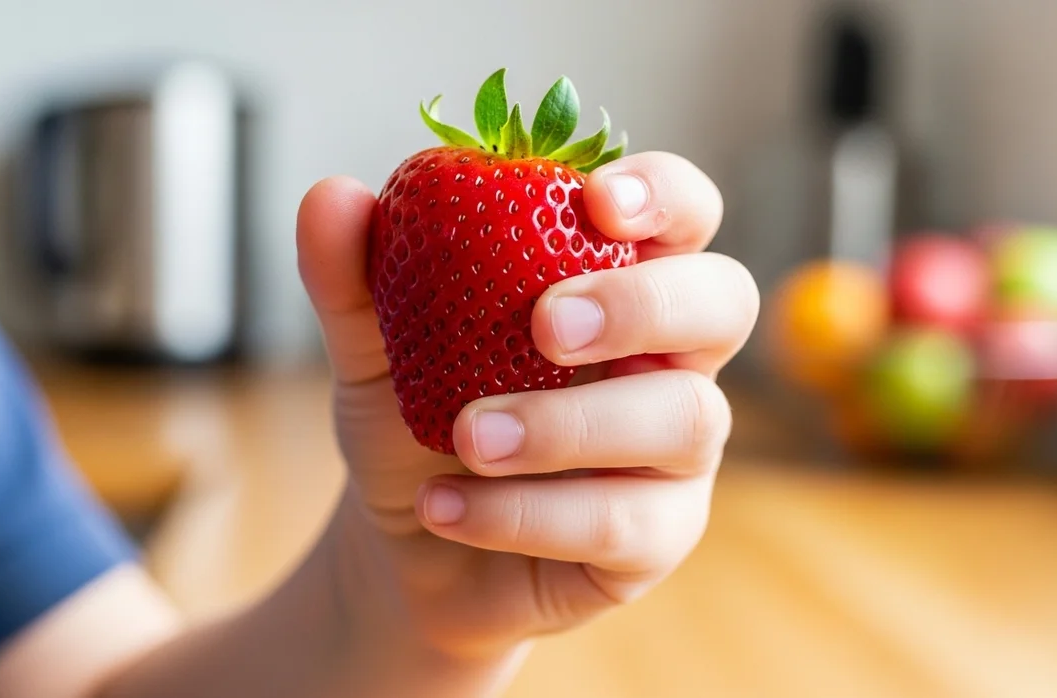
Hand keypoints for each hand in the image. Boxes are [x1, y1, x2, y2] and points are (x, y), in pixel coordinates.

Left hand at [297, 152, 758, 663]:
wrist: (404, 550)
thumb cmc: (414, 427)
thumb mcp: (373, 351)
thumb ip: (357, 278)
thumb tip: (333, 195)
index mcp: (617, 284)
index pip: (682, 214)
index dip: (664, 194)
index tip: (595, 199)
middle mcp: (667, 358)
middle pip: (723, 300)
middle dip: (642, 303)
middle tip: (545, 325)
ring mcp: (674, 453)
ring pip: (683, 419)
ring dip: (567, 425)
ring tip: (468, 439)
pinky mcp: (657, 537)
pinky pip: (623, 522)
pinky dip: (525, 514)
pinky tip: (445, 508)